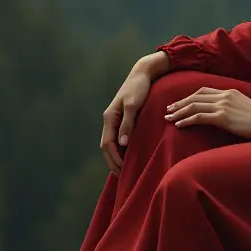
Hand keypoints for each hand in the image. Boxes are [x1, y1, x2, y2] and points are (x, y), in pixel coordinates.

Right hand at [100, 54, 167, 175]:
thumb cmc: (139, 88)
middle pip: (106, 146)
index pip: (107, 144)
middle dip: (112, 162)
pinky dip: (121, 149)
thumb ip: (127, 124)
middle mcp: (110, 119)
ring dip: (116, 157)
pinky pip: (119, 138)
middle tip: (122, 176)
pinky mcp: (124, 118)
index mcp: (110, 117)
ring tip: (124, 170)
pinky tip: (129, 155)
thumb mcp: (133, 106)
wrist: (143, 74)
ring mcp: (116, 119)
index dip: (113, 159)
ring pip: (111, 143)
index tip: (122, 171)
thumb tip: (122, 144)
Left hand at [165, 87, 250, 139]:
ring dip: (179, 112)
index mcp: (229, 91)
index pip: (203, 91)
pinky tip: (179, 125)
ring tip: (169, 118)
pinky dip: (187, 120)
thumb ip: (233, 106)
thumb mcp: (246, 107)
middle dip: (179, 103)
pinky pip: (199, 117)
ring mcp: (223, 105)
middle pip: (195, 97)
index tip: (180, 103)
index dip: (189, 97)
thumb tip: (225, 113)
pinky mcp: (222, 117)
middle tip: (168, 109)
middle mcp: (224, 95)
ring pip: (194, 106)